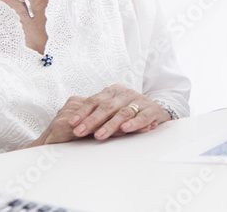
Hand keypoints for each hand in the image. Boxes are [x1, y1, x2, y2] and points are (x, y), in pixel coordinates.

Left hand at [28, 84, 168, 147]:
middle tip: (80, 132)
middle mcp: (126, 94)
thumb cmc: (128, 111)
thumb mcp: (110, 109)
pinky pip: (143, 116)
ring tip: (99, 135)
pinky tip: (125, 129)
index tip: (72, 123)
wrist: (156, 109)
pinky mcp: (153, 110)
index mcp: (113, 91)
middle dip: (92, 120)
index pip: (94, 100)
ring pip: (123, 112)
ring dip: (110, 124)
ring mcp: (140, 101)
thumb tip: (70, 123)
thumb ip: (95, 113)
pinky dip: (134, 123)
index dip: (83, 112)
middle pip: (106, 106)